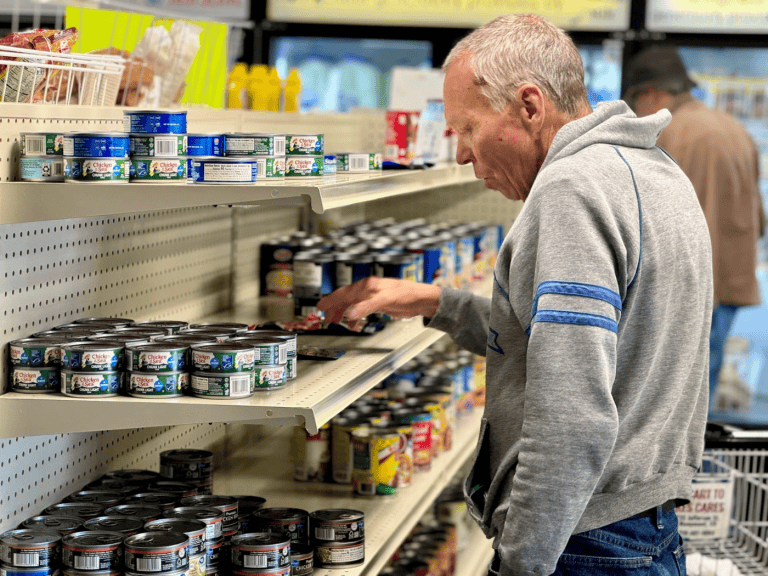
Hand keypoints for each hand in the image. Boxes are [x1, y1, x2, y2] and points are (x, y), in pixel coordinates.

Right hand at [317, 278, 441, 323]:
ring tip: (336, 322)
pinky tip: (354, 323)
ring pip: (352, 304)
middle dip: (334, 308)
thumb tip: (351, 314)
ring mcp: (373, 297)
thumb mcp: (386, 300)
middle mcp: (368, 290)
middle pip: (346, 298)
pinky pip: (361, 310)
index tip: (320, 306)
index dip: (331, 300)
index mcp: (367, 286)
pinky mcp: (379, 304)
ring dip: (343, 313)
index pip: (344, 293)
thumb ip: (367, 307)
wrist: (422, 299)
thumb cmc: (407, 294)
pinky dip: (355, 316)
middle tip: (325, 317)